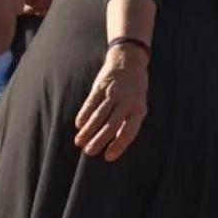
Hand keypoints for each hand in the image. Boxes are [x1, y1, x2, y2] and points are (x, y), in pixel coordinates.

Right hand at [74, 45, 149, 159]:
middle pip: (112, 125)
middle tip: (89, 152)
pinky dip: (84, 114)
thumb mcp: (139, 104)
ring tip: (79, 142)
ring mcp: (113, 93)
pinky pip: (91, 103)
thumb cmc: (135, 88)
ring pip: (99, 115)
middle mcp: (127, 102)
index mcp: (139, 109)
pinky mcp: (101, 86)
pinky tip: (78, 124)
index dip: (119, 146)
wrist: (129, 61)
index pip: (129, 132)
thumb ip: (128, 121)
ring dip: (88, 130)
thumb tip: (116, 141)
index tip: (108, 157)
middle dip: (100, 140)